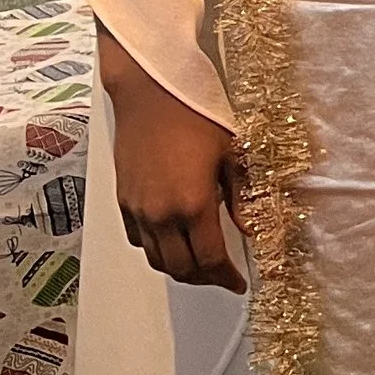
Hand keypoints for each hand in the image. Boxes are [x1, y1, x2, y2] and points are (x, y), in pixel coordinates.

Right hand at [98, 27, 246, 290]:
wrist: (150, 91)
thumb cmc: (194, 113)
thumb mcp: (232, 152)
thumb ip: (242, 197)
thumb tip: (251, 229)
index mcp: (193, 204)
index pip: (210, 259)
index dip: (226, 277)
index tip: (238, 283)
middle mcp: (161, 213)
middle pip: (181, 268)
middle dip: (204, 279)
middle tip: (222, 275)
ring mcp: (138, 209)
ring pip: (157, 259)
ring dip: (179, 268)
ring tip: (200, 263)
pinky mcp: (123, 200)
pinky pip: (138, 240)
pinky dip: (156, 250)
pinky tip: (172, 240)